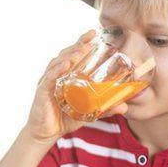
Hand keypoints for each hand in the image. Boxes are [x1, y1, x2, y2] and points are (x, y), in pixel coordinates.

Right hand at [24, 30, 127, 144]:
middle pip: (66, 55)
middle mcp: (56, 75)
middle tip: (90, 38)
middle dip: (78, 45)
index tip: (94, 33)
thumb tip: (125, 107)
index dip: (82, 42)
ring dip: (70, 55)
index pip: (74, 54)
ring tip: (82, 50)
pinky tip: (66, 65)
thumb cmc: (65, 118)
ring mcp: (48, 82)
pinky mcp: (42, 92)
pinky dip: (57, 70)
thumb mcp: (88, 112)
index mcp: (66, 76)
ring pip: (57, 63)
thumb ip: (104, 109)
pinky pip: (49, 78)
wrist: (46, 133)